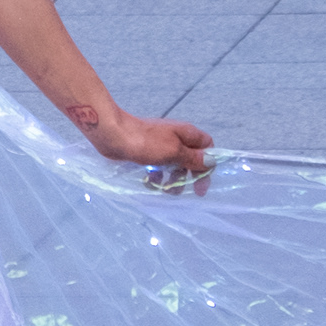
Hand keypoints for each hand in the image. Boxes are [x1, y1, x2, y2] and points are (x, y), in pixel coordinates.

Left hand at [89, 105, 214, 181]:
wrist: (113, 135)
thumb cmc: (146, 142)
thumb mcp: (174, 152)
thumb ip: (193, 158)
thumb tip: (211, 161)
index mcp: (186, 133)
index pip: (207, 146)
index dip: (207, 164)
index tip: (202, 183)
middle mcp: (176, 137)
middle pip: (190, 158)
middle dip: (188, 176)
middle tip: (184, 191)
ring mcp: (161, 144)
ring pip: (173, 165)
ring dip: (171, 179)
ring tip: (163, 189)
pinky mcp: (147, 152)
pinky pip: (158, 166)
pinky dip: (156, 175)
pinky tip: (149, 183)